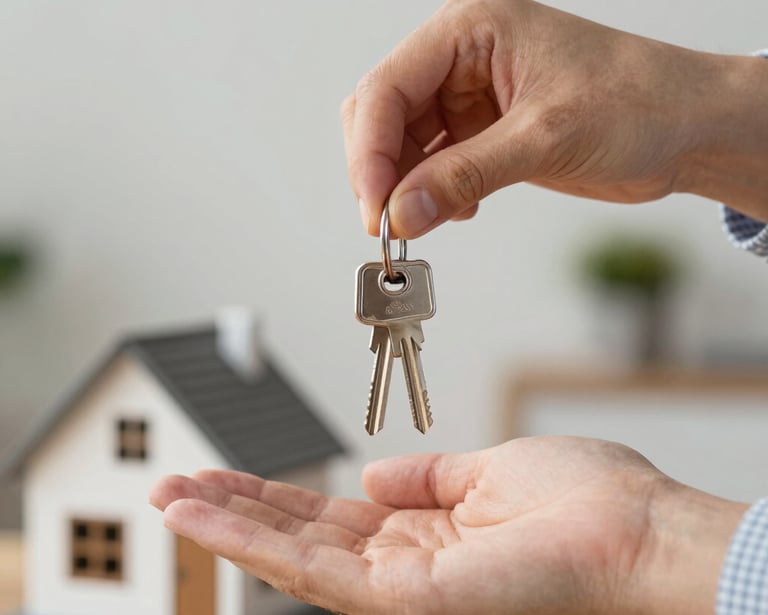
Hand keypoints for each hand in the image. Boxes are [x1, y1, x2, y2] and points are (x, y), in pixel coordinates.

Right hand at [150, 436, 746, 613]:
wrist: (639, 533)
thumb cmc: (584, 500)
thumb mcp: (488, 471)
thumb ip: (425, 478)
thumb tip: (370, 474)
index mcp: (427, 532)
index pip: (333, 516)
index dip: (278, 495)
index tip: (231, 472)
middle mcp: (404, 566)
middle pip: (302, 536)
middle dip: (236, 511)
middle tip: (174, 485)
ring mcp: (400, 589)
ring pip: (293, 559)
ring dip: (229, 526)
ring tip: (171, 496)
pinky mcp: (404, 601)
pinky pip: (315, 571)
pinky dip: (257, 544)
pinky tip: (214, 517)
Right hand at [343, 0, 767, 237]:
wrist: (688, 129)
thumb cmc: (639, 103)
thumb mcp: (545, 137)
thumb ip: (465, 176)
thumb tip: (402, 213)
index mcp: (472, 30)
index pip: (389, 88)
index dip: (370, 151)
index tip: (376, 207)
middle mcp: (463, 60)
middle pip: (384, 114)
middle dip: (380, 170)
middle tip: (388, 223)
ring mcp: (471, 98)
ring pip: (405, 145)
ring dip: (405, 187)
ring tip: (422, 222)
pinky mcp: (485, 133)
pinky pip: (435, 165)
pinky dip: (432, 193)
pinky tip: (458, 211)